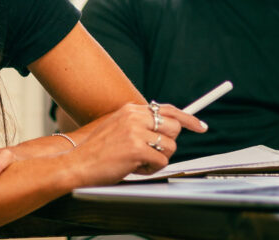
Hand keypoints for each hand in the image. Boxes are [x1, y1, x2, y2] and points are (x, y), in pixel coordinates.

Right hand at [67, 102, 205, 185]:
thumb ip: (139, 124)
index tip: (201, 126)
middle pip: (174, 128)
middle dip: (168, 143)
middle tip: (153, 152)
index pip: (168, 109)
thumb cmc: (97, 151)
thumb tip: (166, 128)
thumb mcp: (118, 127)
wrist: (76, 163)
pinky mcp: (136, 149)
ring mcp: (135, 132)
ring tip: (138, 162)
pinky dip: (150, 170)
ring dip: (158, 159)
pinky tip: (134, 168)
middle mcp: (134, 116)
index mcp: (131, 109)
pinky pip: (161, 162)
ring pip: (170, 147)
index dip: (188, 118)